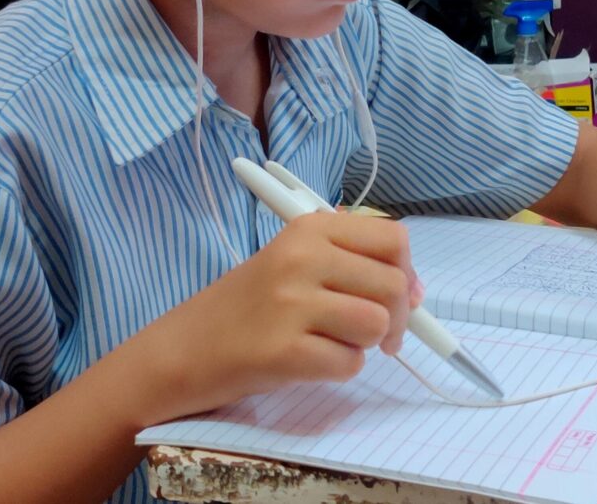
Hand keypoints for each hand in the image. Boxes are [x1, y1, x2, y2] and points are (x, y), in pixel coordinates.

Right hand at [139, 212, 422, 423]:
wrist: (182, 349)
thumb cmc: (246, 305)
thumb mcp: (294, 260)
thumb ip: (350, 260)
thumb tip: (414, 287)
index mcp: (309, 228)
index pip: (392, 238)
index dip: (407, 270)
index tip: (402, 294)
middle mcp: (302, 257)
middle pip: (393, 285)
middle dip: (398, 317)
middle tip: (379, 335)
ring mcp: (291, 303)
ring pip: (375, 325)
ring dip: (366, 344)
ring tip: (336, 343)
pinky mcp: (282, 351)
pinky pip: (348, 364)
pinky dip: (340, 369)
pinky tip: (311, 361)